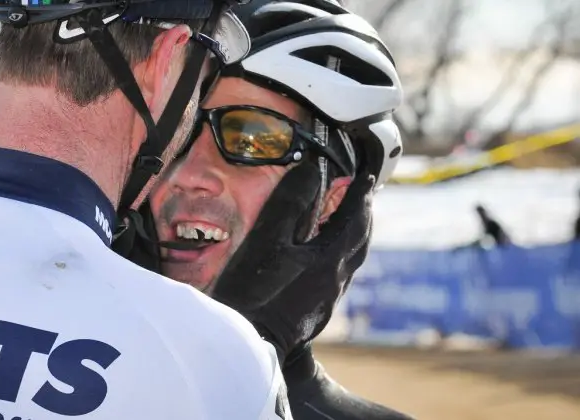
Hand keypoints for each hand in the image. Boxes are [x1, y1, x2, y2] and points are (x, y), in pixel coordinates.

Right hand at [210, 162, 374, 360]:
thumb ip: (291, 201)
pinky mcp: (314, 314)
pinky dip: (334, 256)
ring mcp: (326, 301)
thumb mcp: (268, 237)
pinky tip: (317, 257)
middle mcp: (335, 281)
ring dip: (349, 236)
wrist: (246, 342)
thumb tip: (311, 171)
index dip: (360, 195)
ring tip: (340, 221)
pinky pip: (334, 277)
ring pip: (348, 261)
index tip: (365, 178)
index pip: (355, 219)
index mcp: (330, 260)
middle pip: (359, 242)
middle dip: (361, 216)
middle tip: (359, 197)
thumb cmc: (254, 290)